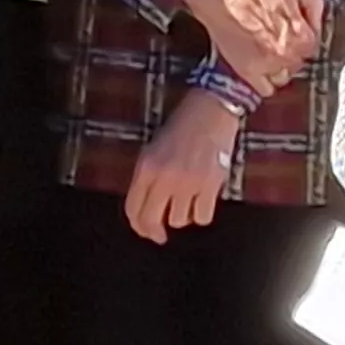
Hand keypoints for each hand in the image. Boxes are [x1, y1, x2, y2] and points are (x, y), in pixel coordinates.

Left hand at [122, 92, 241, 243]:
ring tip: (187, 203)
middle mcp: (164, 177)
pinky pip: (203, 216)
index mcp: (146, 166)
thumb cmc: (182, 126)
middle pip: (152, 219)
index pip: (133, 207)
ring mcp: (188, 182)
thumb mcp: (154, 148)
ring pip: (179, 220)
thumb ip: (148, 177)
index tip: (145, 231)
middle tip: (160, 235)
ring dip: (182, 217)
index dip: (138, 225)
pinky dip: (202, 214)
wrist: (211, 109)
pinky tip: (202, 203)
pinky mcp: (211, 185)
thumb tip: (147, 208)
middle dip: (154, 231)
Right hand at [183, 0, 320, 94]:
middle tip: (276, 40)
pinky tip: (260, 70)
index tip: (290, 32)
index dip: (301, 38)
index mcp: (302, 36)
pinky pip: (266, 89)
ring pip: (283, 78)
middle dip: (290, 53)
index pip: (312, 47)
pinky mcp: (248, 72)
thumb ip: (314, 4)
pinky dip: (265, 82)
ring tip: (267, 55)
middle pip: (297, 64)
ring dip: (279, 69)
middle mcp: (288, 55)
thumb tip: (317, 25)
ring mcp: (268, 66)